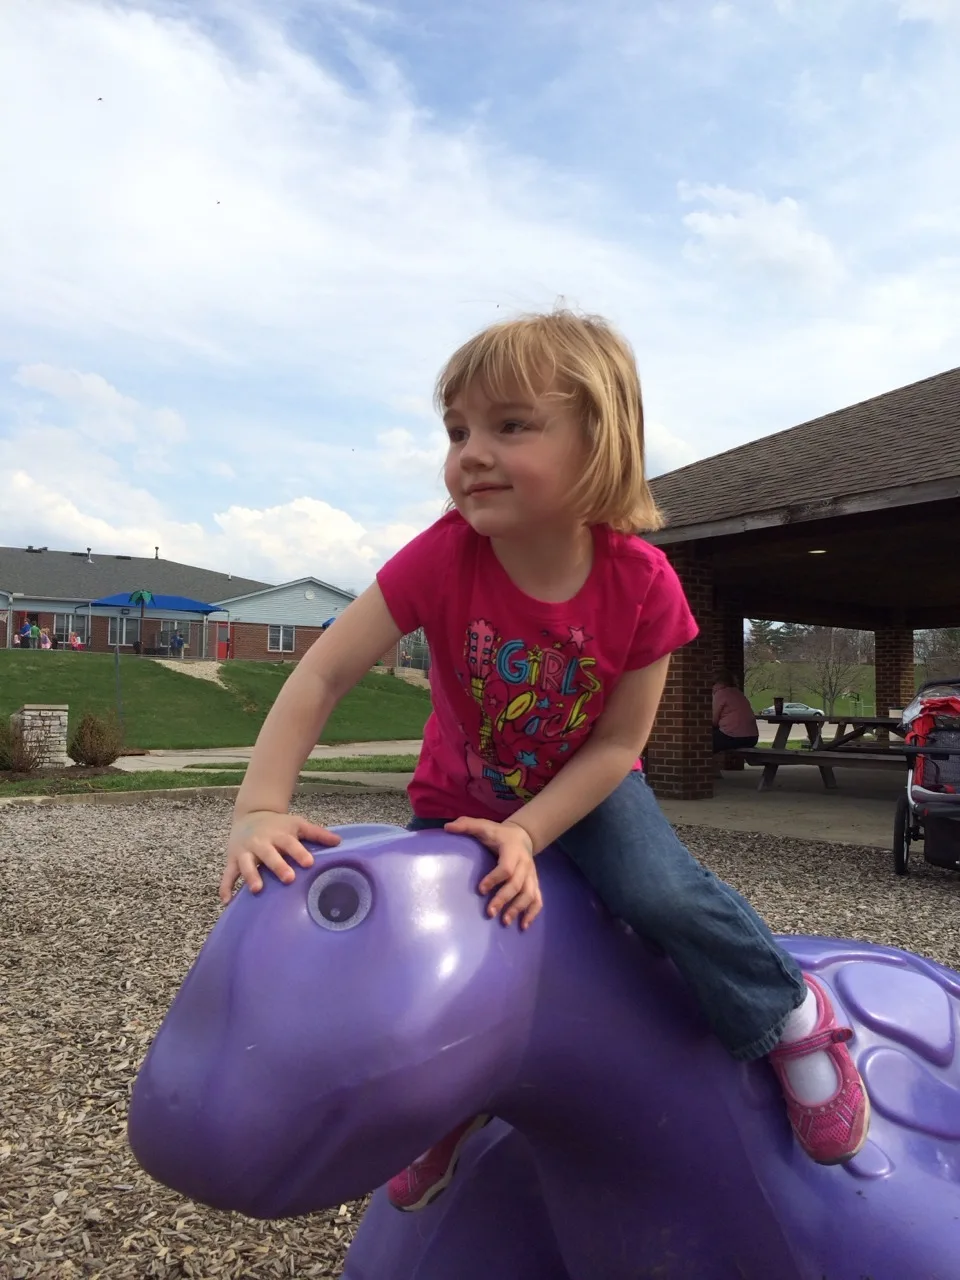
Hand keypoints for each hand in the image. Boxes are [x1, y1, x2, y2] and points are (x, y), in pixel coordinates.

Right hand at [219, 810, 340, 903]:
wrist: (250, 814)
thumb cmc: (278, 825)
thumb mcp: (297, 824)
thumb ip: (317, 833)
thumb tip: (339, 842)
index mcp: (279, 835)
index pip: (290, 843)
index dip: (299, 852)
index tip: (309, 863)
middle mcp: (261, 843)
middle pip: (269, 854)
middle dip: (278, 866)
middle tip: (289, 878)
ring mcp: (246, 852)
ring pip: (246, 864)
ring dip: (251, 876)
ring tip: (257, 889)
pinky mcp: (233, 860)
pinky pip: (228, 874)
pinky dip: (226, 887)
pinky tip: (227, 902)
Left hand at [444, 817, 541, 929]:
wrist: (522, 836)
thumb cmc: (498, 834)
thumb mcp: (483, 826)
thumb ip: (466, 825)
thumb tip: (447, 827)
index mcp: (512, 851)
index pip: (506, 867)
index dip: (494, 879)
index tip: (480, 889)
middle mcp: (525, 864)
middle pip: (517, 884)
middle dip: (504, 899)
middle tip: (490, 913)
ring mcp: (532, 875)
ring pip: (529, 894)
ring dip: (518, 909)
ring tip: (504, 922)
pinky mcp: (534, 883)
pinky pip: (538, 900)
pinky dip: (532, 913)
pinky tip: (523, 926)